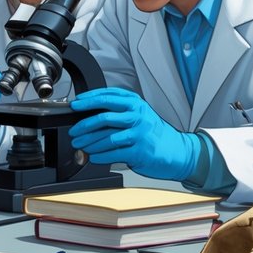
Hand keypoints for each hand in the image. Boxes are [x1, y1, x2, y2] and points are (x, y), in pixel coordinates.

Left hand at [69, 88, 200, 180]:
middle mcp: (138, 116)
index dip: (88, 100)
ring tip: (80, 145)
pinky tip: (93, 156)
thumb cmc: (153, 133)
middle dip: (84, 125)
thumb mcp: (138, 115)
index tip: (75, 104)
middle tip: (74, 130)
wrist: (178, 152)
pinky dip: (100, 155)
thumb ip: (118, 112)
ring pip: (107, 137)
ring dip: (89, 142)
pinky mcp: (140, 151)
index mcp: (135, 104)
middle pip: (104, 117)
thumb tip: (87, 114)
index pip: (107, 96)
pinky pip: (114, 153)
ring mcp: (140, 133)